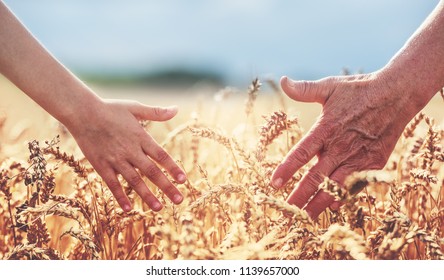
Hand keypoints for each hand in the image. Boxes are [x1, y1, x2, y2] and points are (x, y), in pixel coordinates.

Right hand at [66, 99, 186, 211]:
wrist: (81, 112)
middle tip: (179, 200)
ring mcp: (115, 160)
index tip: (183, 180)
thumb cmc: (110, 108)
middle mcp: (130, 151)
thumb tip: (176, 109)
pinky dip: (120, 196)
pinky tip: (128, 209)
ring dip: (147, 195)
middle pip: (152, 172)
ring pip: (134, 181)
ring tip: (159, 208)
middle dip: (167, 187)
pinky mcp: (101, 166)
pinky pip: (112, 184)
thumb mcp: (135, 107)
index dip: (173, 168)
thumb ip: (156, 112)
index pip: (161, 155)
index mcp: (140, 137)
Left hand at [271, 73, 417, 218]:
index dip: (286, 169)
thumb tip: (284, 81)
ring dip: (319, 204)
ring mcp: (358, 157)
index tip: (273, 183)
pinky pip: (356, 185)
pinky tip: (333, 207)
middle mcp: (340, 147)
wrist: (396, 95)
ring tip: (305, 219)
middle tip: (285, 213)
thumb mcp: (331, 87)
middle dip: (299, 197)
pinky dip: (344, 197)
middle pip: (316, 178)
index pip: (301, 153)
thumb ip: (305, 89)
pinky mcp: (373, 163)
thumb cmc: (359, 90)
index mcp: (326, 129)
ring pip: (335, 187)